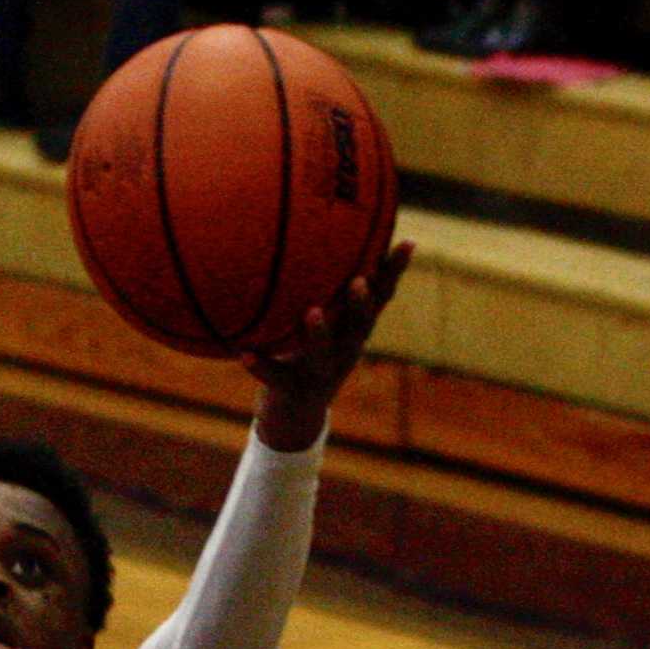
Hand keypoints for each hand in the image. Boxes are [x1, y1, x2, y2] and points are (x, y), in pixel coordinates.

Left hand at [248, 242, 412, 452]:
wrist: (295, 415)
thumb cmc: (311, 353)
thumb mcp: (328, 324)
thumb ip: (330, 289)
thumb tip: (330, 233)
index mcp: (355, 331)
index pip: (381, 297)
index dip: (394, 273)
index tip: (406, 243)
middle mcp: (344, 351)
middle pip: (360, 327)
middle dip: (361, 304)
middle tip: (357, 281)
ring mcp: (320, 374)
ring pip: (322, 355)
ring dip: (319, 335)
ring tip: (312, 313)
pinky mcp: (292, 392)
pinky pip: (275, 378)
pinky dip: (260, 367)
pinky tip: (243, 354)